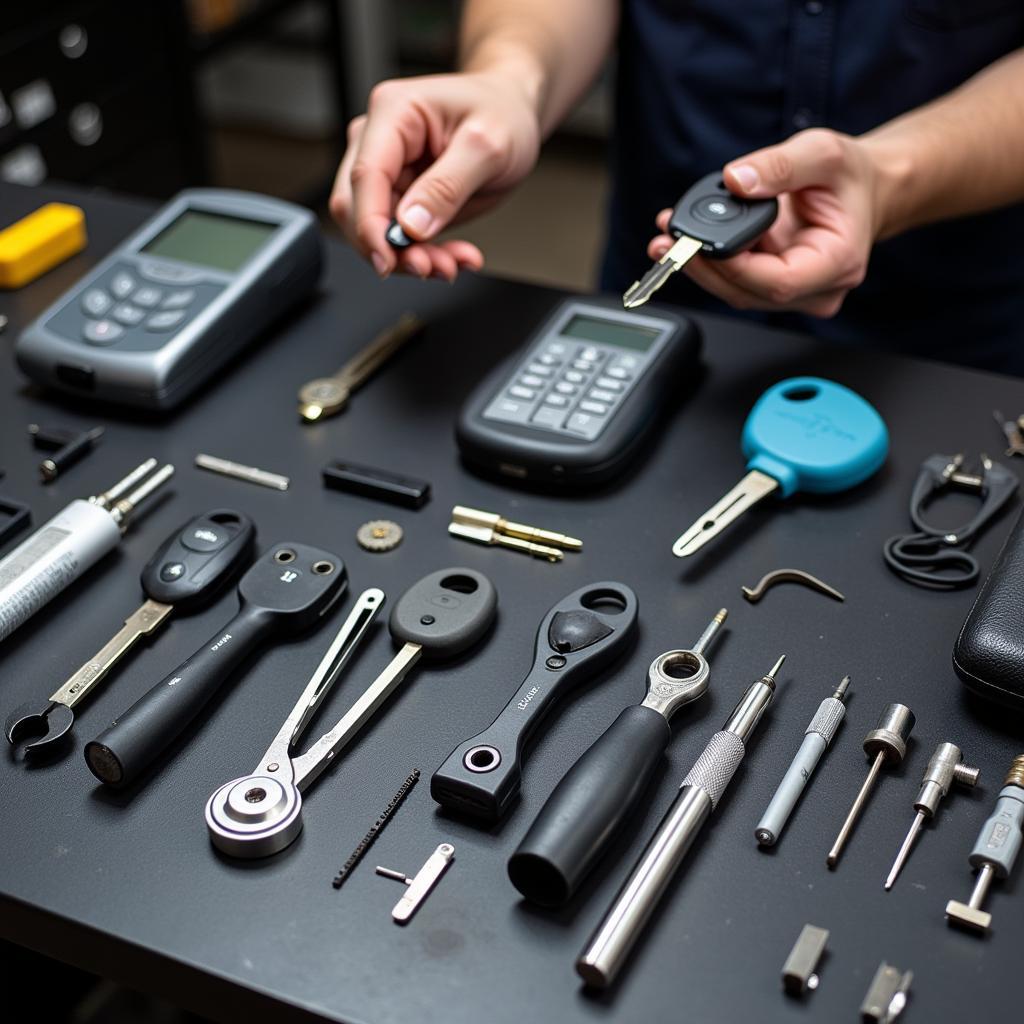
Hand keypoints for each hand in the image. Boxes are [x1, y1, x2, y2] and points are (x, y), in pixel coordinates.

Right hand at [330, 70, 540, 280]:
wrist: (513, 113)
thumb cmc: (502, 114)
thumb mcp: (488, 147)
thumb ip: (447, 186)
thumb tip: (411, 225)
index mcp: (393, 112)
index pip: (365, 177)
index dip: (371, 226)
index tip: (389, 260)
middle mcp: (378, 139)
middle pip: (357, 208)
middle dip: (392, 248)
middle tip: (435, 267)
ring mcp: (386, 169)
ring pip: (376, 230)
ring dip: (411, 257)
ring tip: (451, 263)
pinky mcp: (398, 194)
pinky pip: (398, 236)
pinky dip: (424, 253)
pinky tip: (453, 256)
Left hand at [647, 129, 887, 316]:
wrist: (862, 190)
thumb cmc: (850, 177)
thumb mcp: (823, 153)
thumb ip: (781, 165)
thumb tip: (737, 180)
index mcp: (838, 263)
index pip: (778, 283)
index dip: (735, 267)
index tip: (703, 244)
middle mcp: (816, 289)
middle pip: (747, 292)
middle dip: (703, 267)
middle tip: (668, 240)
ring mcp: (794, 293)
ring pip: (735, 290)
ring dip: (698, 265)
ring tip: (668, 234)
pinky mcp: (772, 285)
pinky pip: (734, 279)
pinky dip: (708, 260)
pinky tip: (686, 238)